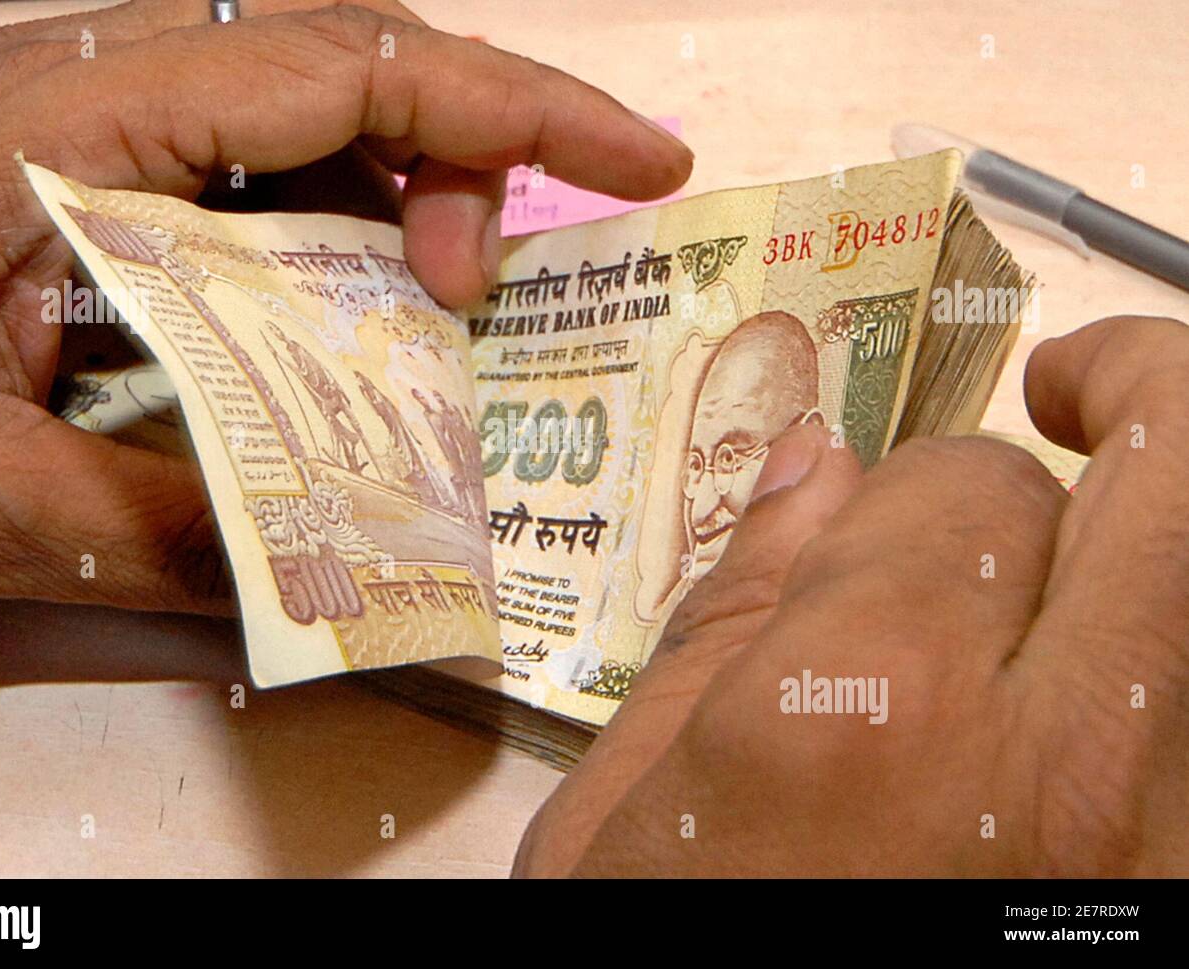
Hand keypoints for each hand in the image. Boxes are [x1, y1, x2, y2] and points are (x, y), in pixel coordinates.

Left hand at [0, 0, 690, 613]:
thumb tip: (356, 573)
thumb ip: (178, 529)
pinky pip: (256, 169)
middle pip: (349, 63)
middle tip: (487, 298)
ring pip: (312, 114)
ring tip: (429, 319)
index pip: (348, 66)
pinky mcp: (90, 169)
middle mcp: (88, 85)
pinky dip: (338, 235)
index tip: (641, 158)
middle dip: (471, 159)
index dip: (514, 110)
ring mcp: (88, 120)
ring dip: (402, 202)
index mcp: (70, 119)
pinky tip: (348, 319)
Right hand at [516, 315, 1188, 876]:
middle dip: (1144, 392)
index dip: (928, 477)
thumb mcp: (629, 808)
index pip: (968, 487)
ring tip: (1113, 519)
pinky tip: (1108, 665)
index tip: (893, 511)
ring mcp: (1164, 845)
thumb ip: (731, 615)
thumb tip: (806, 462)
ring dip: (1171, 527)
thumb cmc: (671, 952)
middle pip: (1184, 477)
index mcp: (865, 715)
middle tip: (1083, 394)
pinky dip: (1171, 659)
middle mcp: (1060, 765)